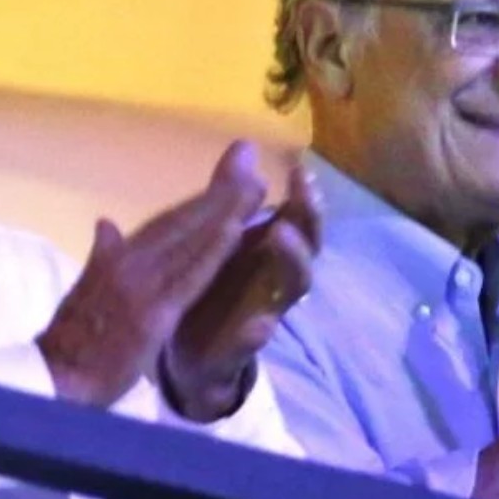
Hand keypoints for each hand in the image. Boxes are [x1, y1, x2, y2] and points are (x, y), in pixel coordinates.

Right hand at [37, 143, 264, 410]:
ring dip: (224, 210)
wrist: (52, 378)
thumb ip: (100, 256)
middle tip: (249, 158)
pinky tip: (235, 230)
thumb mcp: (84, 291)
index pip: (165, 223)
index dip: (198, 200)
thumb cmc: (67, 341)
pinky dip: (211, 251)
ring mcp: (141, 286)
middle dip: (218, 192)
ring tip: (254, 184)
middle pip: (181, 222)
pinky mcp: (151, 314)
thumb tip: (105, 222)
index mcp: (116, 258)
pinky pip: (188, 278)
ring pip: (189, 242)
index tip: (228, 175)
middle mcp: (129, 263)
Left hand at [161, 151, 323, 420]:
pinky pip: (251, 343)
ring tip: (281, 236)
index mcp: (270, 252)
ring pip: (292, 288)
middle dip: (309, 221)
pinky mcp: (238, 348)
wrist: (189, 353)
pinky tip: (262, 323)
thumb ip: (232, 196)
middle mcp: (275, 279)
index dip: (304, 195)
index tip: (302, 169)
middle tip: (302, 195)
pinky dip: (257, 333)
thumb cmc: (215, 287)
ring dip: (292, 261)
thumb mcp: (220, 238)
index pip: (298, 218)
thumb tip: (245, 145)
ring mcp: (263, 312)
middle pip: (307, 246)